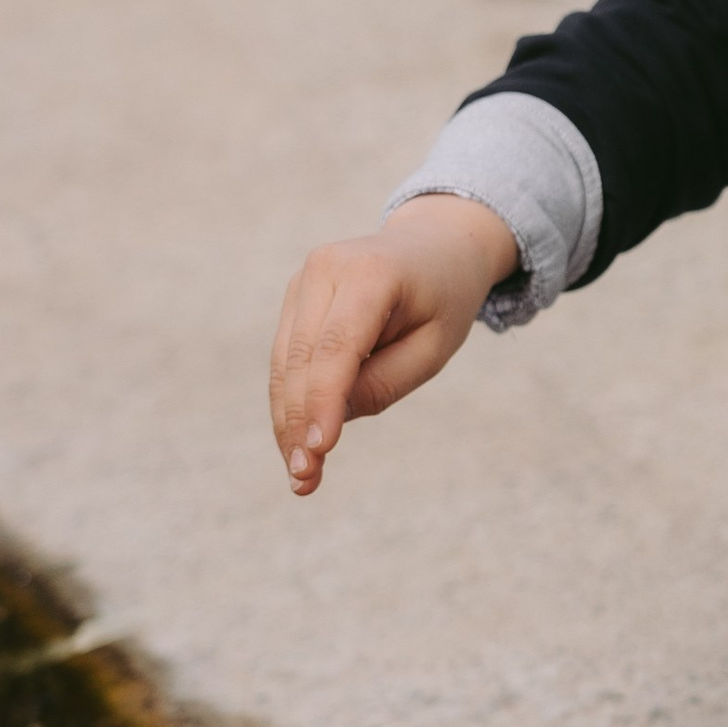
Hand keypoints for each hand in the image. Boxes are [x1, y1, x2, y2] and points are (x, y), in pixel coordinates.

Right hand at [269, 196, 520, 494]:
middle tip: (305, 481)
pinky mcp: (294, 299)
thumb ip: (384, 382)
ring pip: (284, 364)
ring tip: (302, 477)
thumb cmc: (443, 299)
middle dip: (299, 423)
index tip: (319, 449)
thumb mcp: (434, 346)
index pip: (337, 345)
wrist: (434, 245)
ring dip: (287, 422)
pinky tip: (297, 445)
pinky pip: (285, 359)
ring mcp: (302, 281)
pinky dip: (290, 403)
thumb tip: (327, 420)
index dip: (324, 400)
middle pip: (301, 358)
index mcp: (370, 271)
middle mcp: (325, 268)